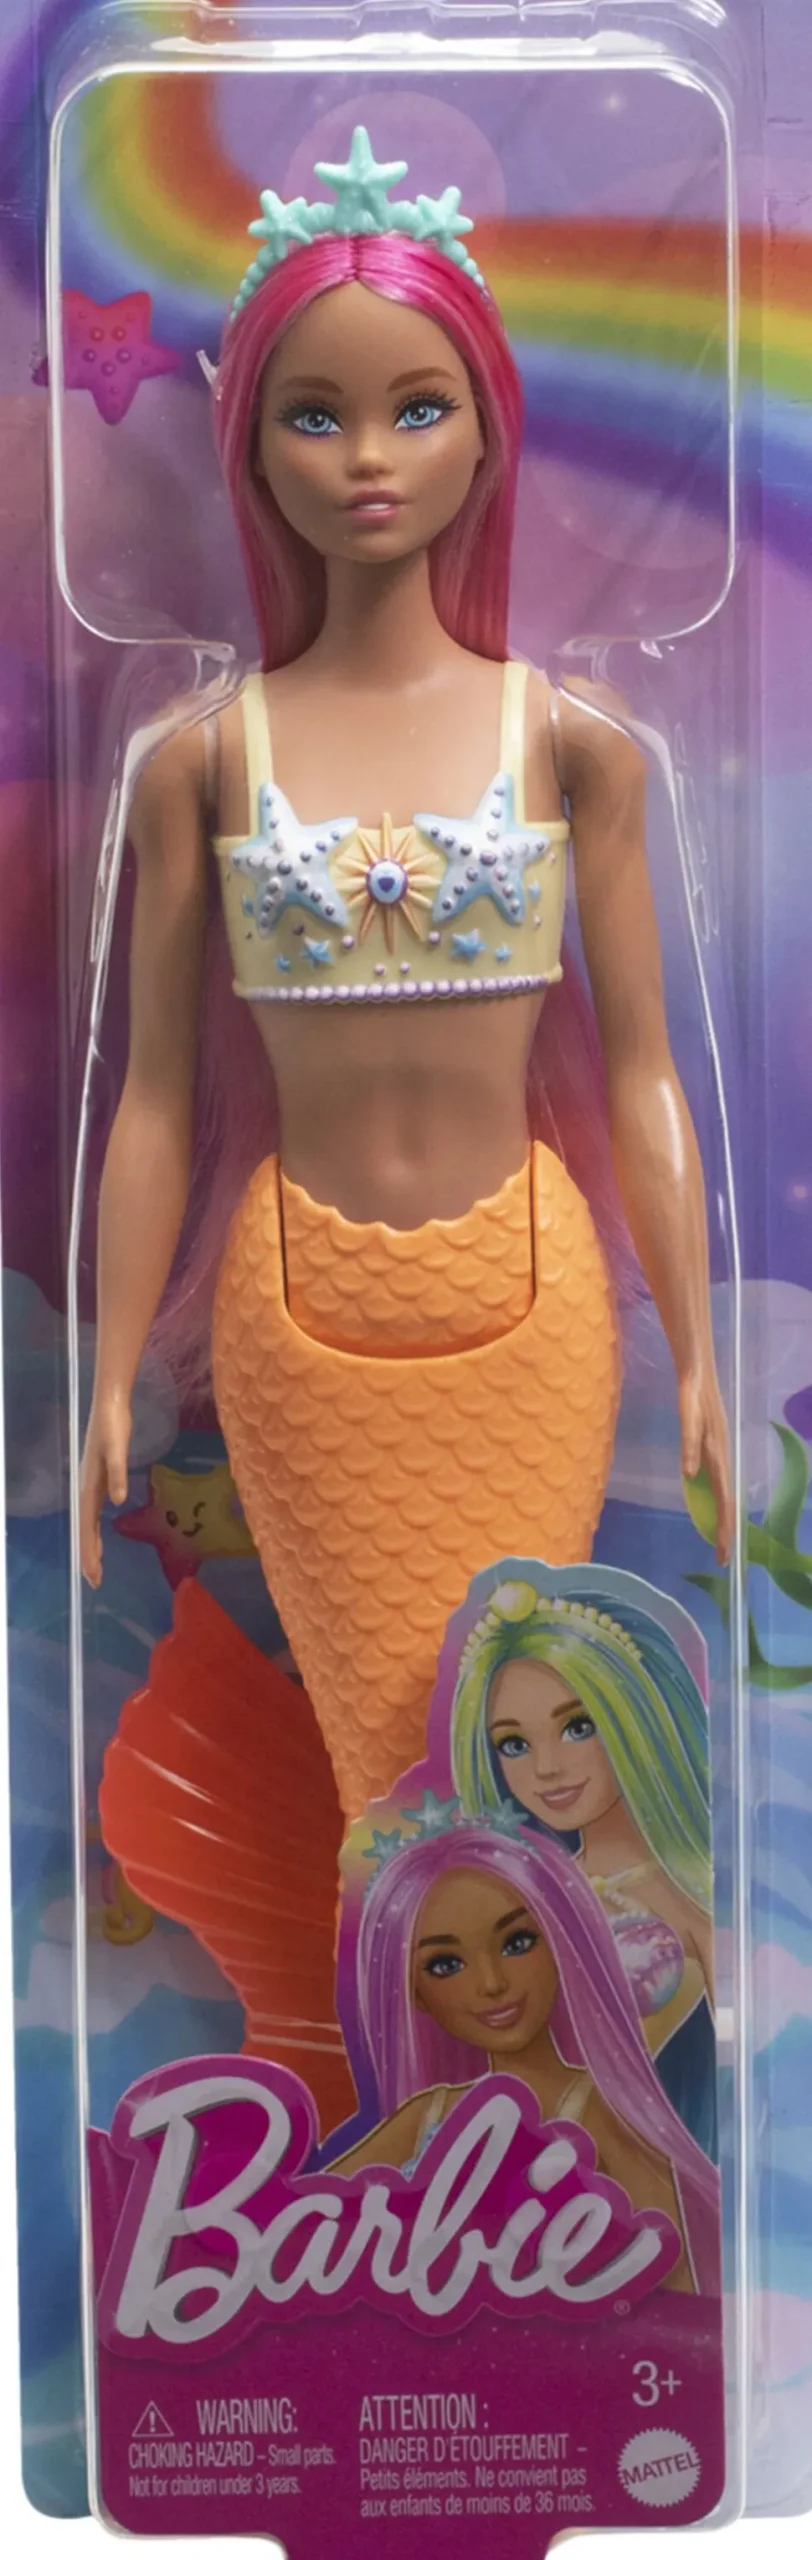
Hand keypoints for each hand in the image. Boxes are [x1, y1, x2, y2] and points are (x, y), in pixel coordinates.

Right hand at [79, 1393, 131, 1587]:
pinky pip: (95, 1511)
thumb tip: (118, 1501)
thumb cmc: (114, 1425)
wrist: (110, 1405)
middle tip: (95, 1582)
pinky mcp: (101, 1478)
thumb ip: (119, 1474)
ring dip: (91, 1544)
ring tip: (96, 1566)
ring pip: (89, 1522)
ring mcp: (94, 1484)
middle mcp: (88, 1489)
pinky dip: (96, 1527)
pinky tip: (101, 1533)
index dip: (89, 1552)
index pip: (87, 1527)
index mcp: (90, 1486)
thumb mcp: (117, 1449)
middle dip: (89, 1556)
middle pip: (85, 1529)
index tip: (93, 1576)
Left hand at [679, 1365, 733, 1564]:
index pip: (723, 1499)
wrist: (699, 1375)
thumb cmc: (692, 1395)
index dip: (723, 1527)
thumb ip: (689, 1444)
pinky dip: (718, 1502)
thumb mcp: (688, 1417)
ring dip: (724, 1519)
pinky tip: (714, 1508)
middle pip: (726, 1503)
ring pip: (724, 1495)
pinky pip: (719, 1484)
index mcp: (718, 1455)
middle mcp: (723, 1458)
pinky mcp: (714, 1450)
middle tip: (722, 1559)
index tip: (722, 1551)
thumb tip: (689, 1473)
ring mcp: (719, 1455)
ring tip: (722, 1542)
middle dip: (725, 1532)